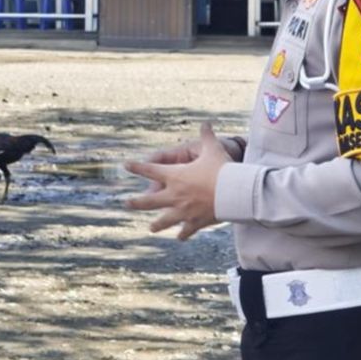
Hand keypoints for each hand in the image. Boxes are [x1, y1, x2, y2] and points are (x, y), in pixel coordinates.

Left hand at [124, 123, 230, 240]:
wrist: (235, 194)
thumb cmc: (222, 170)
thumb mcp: (213, 149)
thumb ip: (207, 135)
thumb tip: (206, 122)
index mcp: (174, 176)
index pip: (149, 170)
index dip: (136, 167)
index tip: (126, 165)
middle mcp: (174, 195)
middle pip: (149, 201)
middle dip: (136, 202)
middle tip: (126, 203)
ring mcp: (183, 211)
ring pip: (164, 220)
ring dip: (157, 225)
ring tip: (151, 228)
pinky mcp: (195, 223)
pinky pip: (186, 231)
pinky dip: (183, 234)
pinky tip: (179, 238)